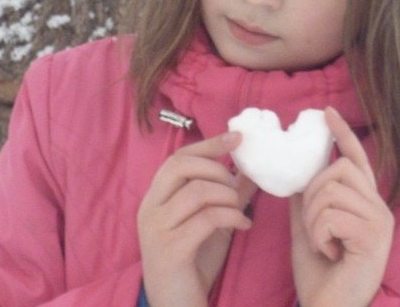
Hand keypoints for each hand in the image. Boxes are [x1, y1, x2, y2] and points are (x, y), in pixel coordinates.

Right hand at [138, 132, 256, 306]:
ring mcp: (156, 230)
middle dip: (218, 169)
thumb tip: (251, 168)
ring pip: (196, 190)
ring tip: (240, 210)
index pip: (177, 158)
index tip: (237, 137)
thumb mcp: (212, 222)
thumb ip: (227, 195)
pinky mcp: (169, 250)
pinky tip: (244, 226)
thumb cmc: (194, 262)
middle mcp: (149, 209)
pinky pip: (206, 218)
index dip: (208, 144)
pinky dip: (232, 217)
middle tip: (236, 189)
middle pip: (181, 166)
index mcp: (155, 199)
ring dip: (227, 196)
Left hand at [290, 107, 393, 306]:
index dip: (342, 134)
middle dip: (314, 193)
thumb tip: (295, 178)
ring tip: (321, 244)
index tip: (326, 113)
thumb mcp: (307, 232)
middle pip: (340, 168)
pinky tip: (329, 253)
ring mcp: (380, 221)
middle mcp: (379, 208)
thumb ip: (305, 204)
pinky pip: (333, 214)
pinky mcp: (374, 235)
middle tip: (314, 227)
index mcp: (365, 204)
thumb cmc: (321, 277)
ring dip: (314, 218)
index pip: (356, 158)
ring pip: (333, 190)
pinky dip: (320, 234)